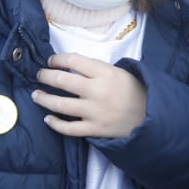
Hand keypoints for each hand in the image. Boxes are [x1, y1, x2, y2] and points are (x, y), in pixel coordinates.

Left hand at [32, 52, 147, 138]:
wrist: (152, 117)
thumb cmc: (136, 91)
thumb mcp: (121, 72)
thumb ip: (98, 68)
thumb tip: (72, 65)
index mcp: (105, 73)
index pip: (73, 60)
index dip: (57, 59)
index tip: (51, 61)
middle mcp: (97, 91)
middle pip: (62, 80)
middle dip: (45, 76)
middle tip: (39, 75)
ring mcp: (94, 112)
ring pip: (60, 104)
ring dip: (43, 98)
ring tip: (36, 95)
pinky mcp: (95, 129)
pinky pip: (69, 128)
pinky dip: (55, 123)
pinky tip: (48, 119)